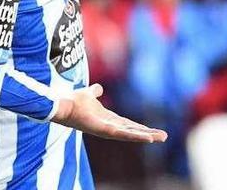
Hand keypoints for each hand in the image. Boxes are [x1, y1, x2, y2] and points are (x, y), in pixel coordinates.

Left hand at [52, 84, 166, 142]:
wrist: (63, 104)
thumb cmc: (73, 102)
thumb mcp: (89, 94)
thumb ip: (95, 92)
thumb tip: (99, 88)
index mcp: (108, 119)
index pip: (128, 124)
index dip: (140, 127)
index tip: (153, 131)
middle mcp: (109, 126)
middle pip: (132, 131)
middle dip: (148, 134)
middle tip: (163, 137)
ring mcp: (106, 129)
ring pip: (130, 134)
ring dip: (145, 136)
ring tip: (160, 138)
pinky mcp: (103, 129)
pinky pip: (122, 133)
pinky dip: (135, 136)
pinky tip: (146, 137)